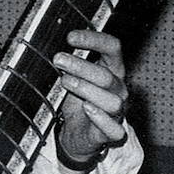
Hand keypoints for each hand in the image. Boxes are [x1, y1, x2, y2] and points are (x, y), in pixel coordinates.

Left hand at [53, 29, 127, 166]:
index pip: (112, 48)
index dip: (94, 40)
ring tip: (66, 82)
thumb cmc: (78, 104)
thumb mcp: (74, 79)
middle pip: (107, 75)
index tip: (71, 37)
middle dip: (81, 66)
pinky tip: (87, 108)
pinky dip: (101, 118)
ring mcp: (117, 112)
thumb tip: (55, 50)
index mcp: (113, 71)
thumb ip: (70, 65)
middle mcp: (118, 90)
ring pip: (111, 101)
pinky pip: (113, 128)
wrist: (79, 136)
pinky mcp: (111, 133)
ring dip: (87, 89)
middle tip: (58, 59)